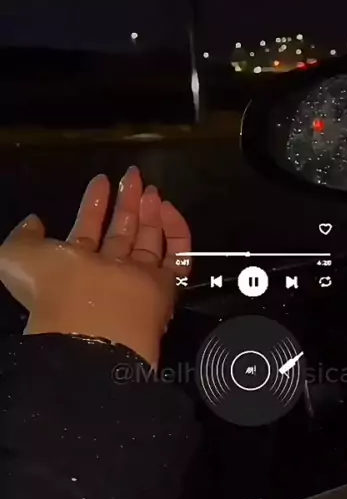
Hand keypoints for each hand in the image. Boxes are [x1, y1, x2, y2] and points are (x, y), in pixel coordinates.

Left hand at [0, 167, 191, 366]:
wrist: (94, 323)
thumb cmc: (55, 285)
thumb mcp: (17, 256)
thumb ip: (22, 236)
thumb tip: (33, 221)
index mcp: (73, 270)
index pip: (87, 232)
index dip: (93, 205)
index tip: (101, 179)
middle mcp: (107, 275)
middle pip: (121, 234)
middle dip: (127, 203)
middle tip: (133, 175)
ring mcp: (138, 281)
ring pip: (149, 242)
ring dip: (150, 213)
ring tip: (150, 188)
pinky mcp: (166, 286)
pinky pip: (178, 256)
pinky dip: (176, 231)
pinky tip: (167, 207)